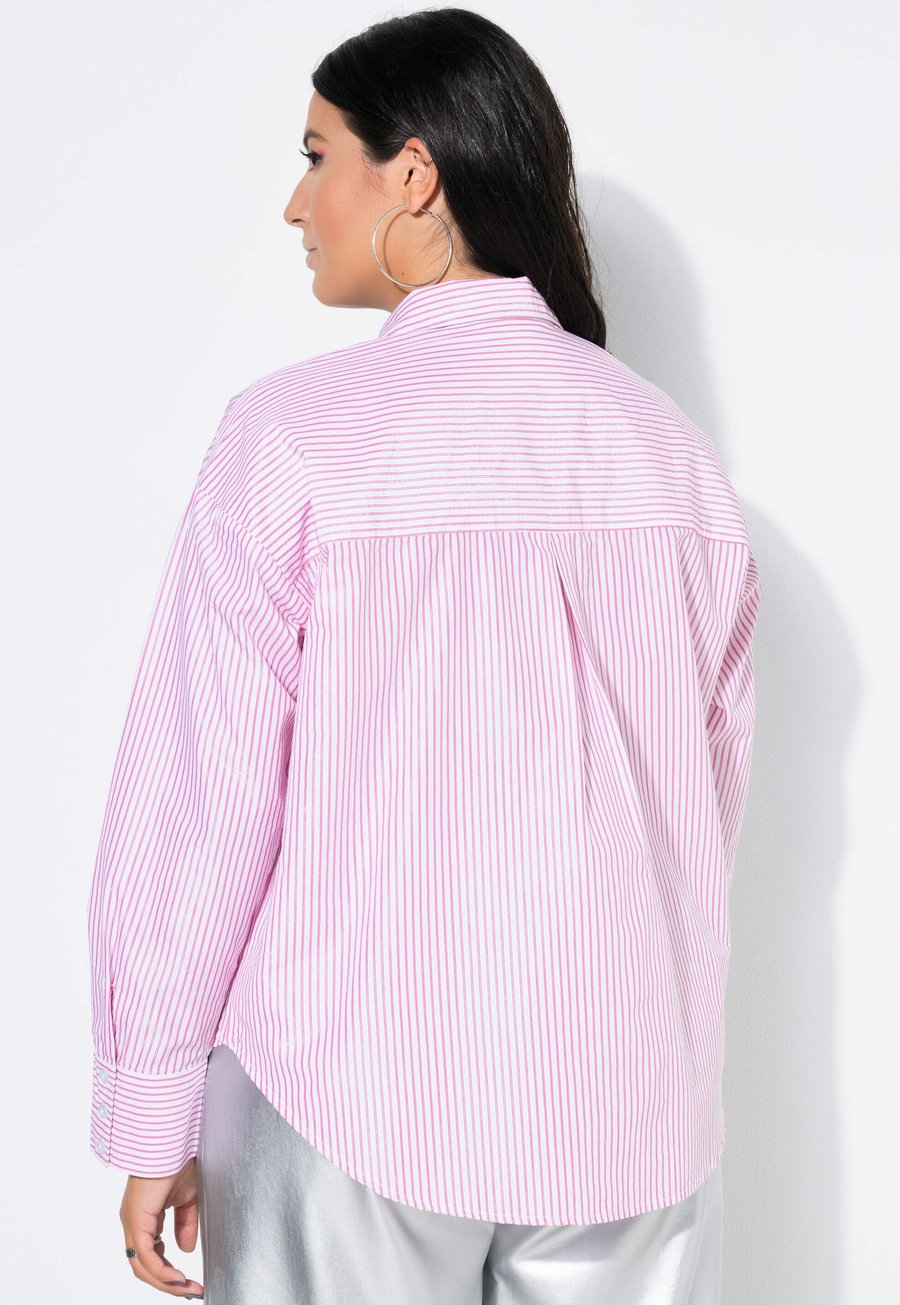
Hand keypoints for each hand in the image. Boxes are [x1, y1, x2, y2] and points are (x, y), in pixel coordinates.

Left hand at [119, 1157, 204, 1296]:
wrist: (172, 1140)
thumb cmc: (178, 1160)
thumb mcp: (187, 1198)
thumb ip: (185, 1224)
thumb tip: (184, 1250)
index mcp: (143, 1217)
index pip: (150, 1256)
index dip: (168, 1273)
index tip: (189, 1282)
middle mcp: (133, 1223)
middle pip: (143, 1267)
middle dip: (168, 1284)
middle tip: (190, 1291)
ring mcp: (131, 1222)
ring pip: (141, 1266)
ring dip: (165, 1282)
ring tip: (186, 1288)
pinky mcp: (136, 1219)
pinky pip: (144, 1255)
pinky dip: (160, 1271)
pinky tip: (176, 1277)